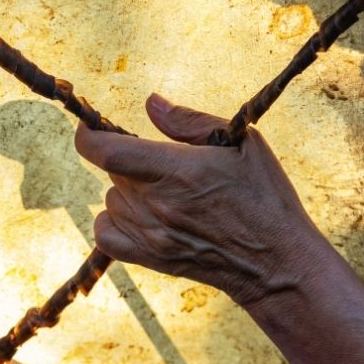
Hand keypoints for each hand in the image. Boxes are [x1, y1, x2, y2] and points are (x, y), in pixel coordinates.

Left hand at [75, 94, 332, 307]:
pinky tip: (139, 215)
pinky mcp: (151, 258)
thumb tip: (150, 103)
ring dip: (127, 191)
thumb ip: (189, 121)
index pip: (106, 151)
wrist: (276, 261)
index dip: (88, 135)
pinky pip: (105, 234)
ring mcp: (151, 235)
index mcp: (178, 170)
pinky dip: (113, 221)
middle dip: (130, 160)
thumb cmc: (265, 195)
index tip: (92, 126)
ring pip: (111, 200)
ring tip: (167, 194)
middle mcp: (158, 204)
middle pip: (113, 171)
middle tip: (165, 165)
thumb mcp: (241, 143)